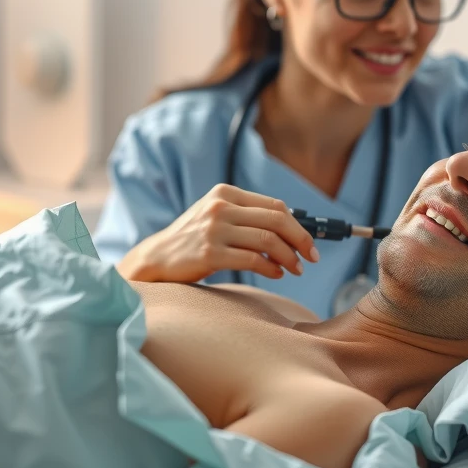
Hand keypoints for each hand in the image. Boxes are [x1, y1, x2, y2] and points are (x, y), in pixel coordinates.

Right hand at [117, 184, 319, 282]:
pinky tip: (277, 274)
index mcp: (225, 193)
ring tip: (295, 269)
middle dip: (300, 240)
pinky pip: (254, 260)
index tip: (309, 244)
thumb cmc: (193, 240)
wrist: (157, 257)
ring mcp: (214, 230)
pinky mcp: (210, 253)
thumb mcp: (216, 216)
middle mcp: (220, 207)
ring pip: (268, 241)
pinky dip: (272, 269)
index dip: (298, 225)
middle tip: (311, 257)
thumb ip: (247, 216)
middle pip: (277, 220)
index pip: (275, 206)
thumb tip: (292, 228)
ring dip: (289, 257)